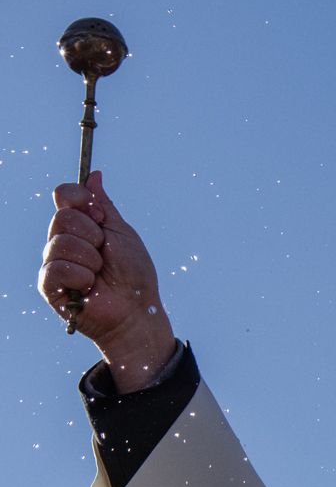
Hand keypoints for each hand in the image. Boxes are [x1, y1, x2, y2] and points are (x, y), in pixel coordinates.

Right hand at [38, 171, 175, 386]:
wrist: (137, 311)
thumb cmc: (134, 275)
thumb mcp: (122, 233)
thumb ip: (104, 205)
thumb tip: (93, 175)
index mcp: (79, 225)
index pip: (64, 194)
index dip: (83, 202)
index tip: (102, 219)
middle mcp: (62, 240)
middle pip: (63, 218)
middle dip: (93, 236)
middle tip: (105, 253)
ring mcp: (53, 262)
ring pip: (60, 243)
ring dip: (91, 259)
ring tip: (100, 274)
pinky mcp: (48, 285)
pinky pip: (56, 268)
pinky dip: (81, 277)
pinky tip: (90, 287)